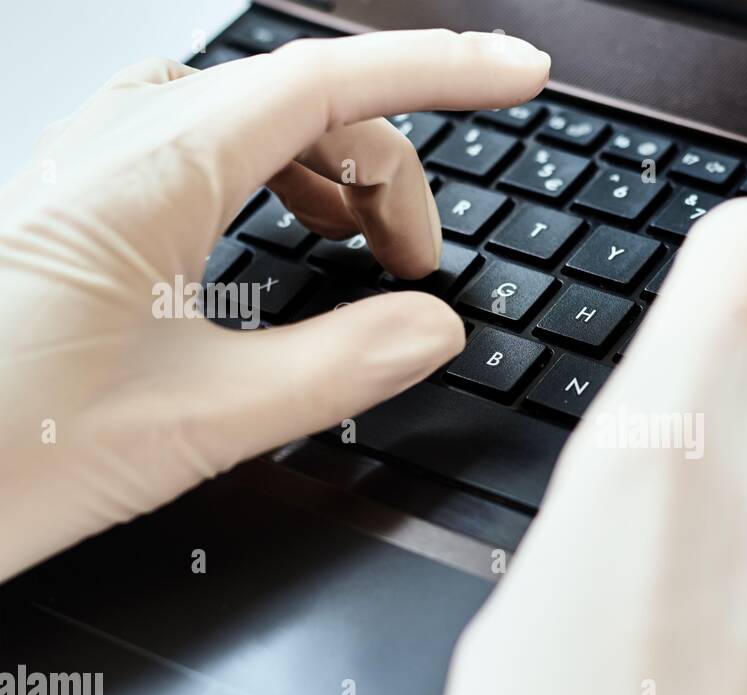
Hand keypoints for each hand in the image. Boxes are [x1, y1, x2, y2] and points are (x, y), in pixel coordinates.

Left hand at [0, 30, 548, 581]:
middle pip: (302, 104)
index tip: (516, 77)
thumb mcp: (192, 422)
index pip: (329, 85)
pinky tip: (285, 241)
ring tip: (370, 256)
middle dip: (392, 174)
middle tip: (425, 269)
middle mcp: (121, 148)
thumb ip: (336, 370)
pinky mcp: (83, 206)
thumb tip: (431, 331)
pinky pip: (205, 151)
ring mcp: (96, 169)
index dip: (442, 73)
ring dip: (334, 176)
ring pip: (253, 122)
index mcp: (153, 177)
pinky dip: (275, 184)